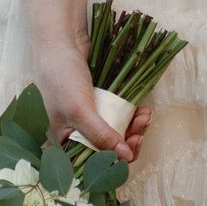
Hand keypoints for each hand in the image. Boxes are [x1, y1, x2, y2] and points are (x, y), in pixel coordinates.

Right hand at [30, 39, 152, 163]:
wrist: (62, 42)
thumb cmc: (62, 77)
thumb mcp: (79, 110)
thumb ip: (100, 135)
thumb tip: (125, 157)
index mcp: (65, 141)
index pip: (92, 163)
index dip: (114, 161)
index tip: (130, 149)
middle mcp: (78, 133)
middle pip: (109, 150)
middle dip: (129, 143)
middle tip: (140, 131)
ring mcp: (92, 118)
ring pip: (118, 134)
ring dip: (135, 129)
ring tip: (145, 116)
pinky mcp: (102, 105)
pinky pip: (121, 117)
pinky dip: (134, 116)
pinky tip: (143, 110)